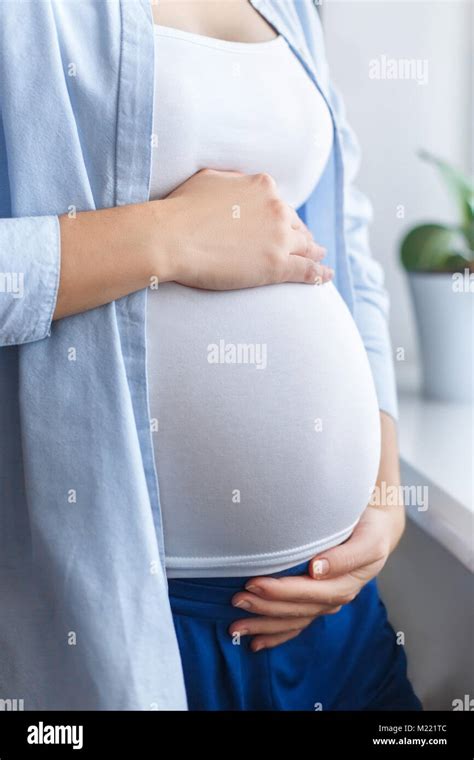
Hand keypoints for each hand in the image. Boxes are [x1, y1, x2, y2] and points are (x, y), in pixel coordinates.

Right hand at [155, 169, 332, 288]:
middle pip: (296, 224)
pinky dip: (319, 273)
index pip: (279, 203)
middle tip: (306, 243)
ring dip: (315, 252)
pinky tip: (325, 277)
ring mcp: (279, 238)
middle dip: (301, 234)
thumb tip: (242, 183)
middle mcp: (276, 209)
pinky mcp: (277, 266)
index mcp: (262, 186)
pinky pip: (307, 270)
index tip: (282, 224)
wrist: (172, 238)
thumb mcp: (209, 178)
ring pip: (307, 246)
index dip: (281, 216)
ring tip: (320, 258)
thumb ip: (233, 180)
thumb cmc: (181, 209)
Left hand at [229, 412, 404, 651]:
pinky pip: (303, 623)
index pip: (355, 557)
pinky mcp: (324, 602)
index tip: (312, 564)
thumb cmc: (357, 496)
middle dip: (283, 594)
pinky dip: (278, 633)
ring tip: (238, 618)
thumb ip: (338, 479)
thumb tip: (313, 458)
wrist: (375, 520)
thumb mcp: (355, 482)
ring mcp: (340, 592)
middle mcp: (357, 575)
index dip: (335, 563)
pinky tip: (253, 642)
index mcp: (371, 544)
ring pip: (308, 614)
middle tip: (246, 590)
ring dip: (272, 618)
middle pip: (323, 593)